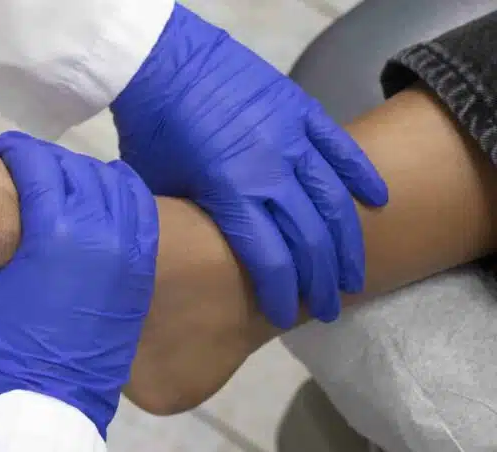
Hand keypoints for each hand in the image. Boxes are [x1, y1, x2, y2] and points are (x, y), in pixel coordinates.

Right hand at [0, 132, 158, 437]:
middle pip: (77, 170)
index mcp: (55, 231)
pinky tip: (107, 189)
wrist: (51, 397)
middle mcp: (100, 231)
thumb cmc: (3, 345)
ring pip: (112, 185)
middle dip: (48, 162)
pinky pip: (141, 211)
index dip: (21, 151)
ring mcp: (128, 249)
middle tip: (29, 167)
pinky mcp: (142, 268)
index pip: (40, 167)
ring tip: (64, 178)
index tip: (7, 150)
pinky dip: (124, 192)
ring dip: (85, 174)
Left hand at [111, 5, 387, 328]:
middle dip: (320, 282)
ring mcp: (294, 137)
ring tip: (354, 275)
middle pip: (310, 238)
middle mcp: (273, 170)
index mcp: (232, 193)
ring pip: (334, 200)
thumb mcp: (161, 189)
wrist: (161, 61)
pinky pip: (342, 147)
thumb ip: (194, 224)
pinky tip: (379, 201)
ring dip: (348, 243)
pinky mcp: (302, 109)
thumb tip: (208, 256)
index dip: (280, 294)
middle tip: (328, 308)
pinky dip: (362, 175)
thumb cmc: (152, 130)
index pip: (270, 259)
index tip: (283, 316)